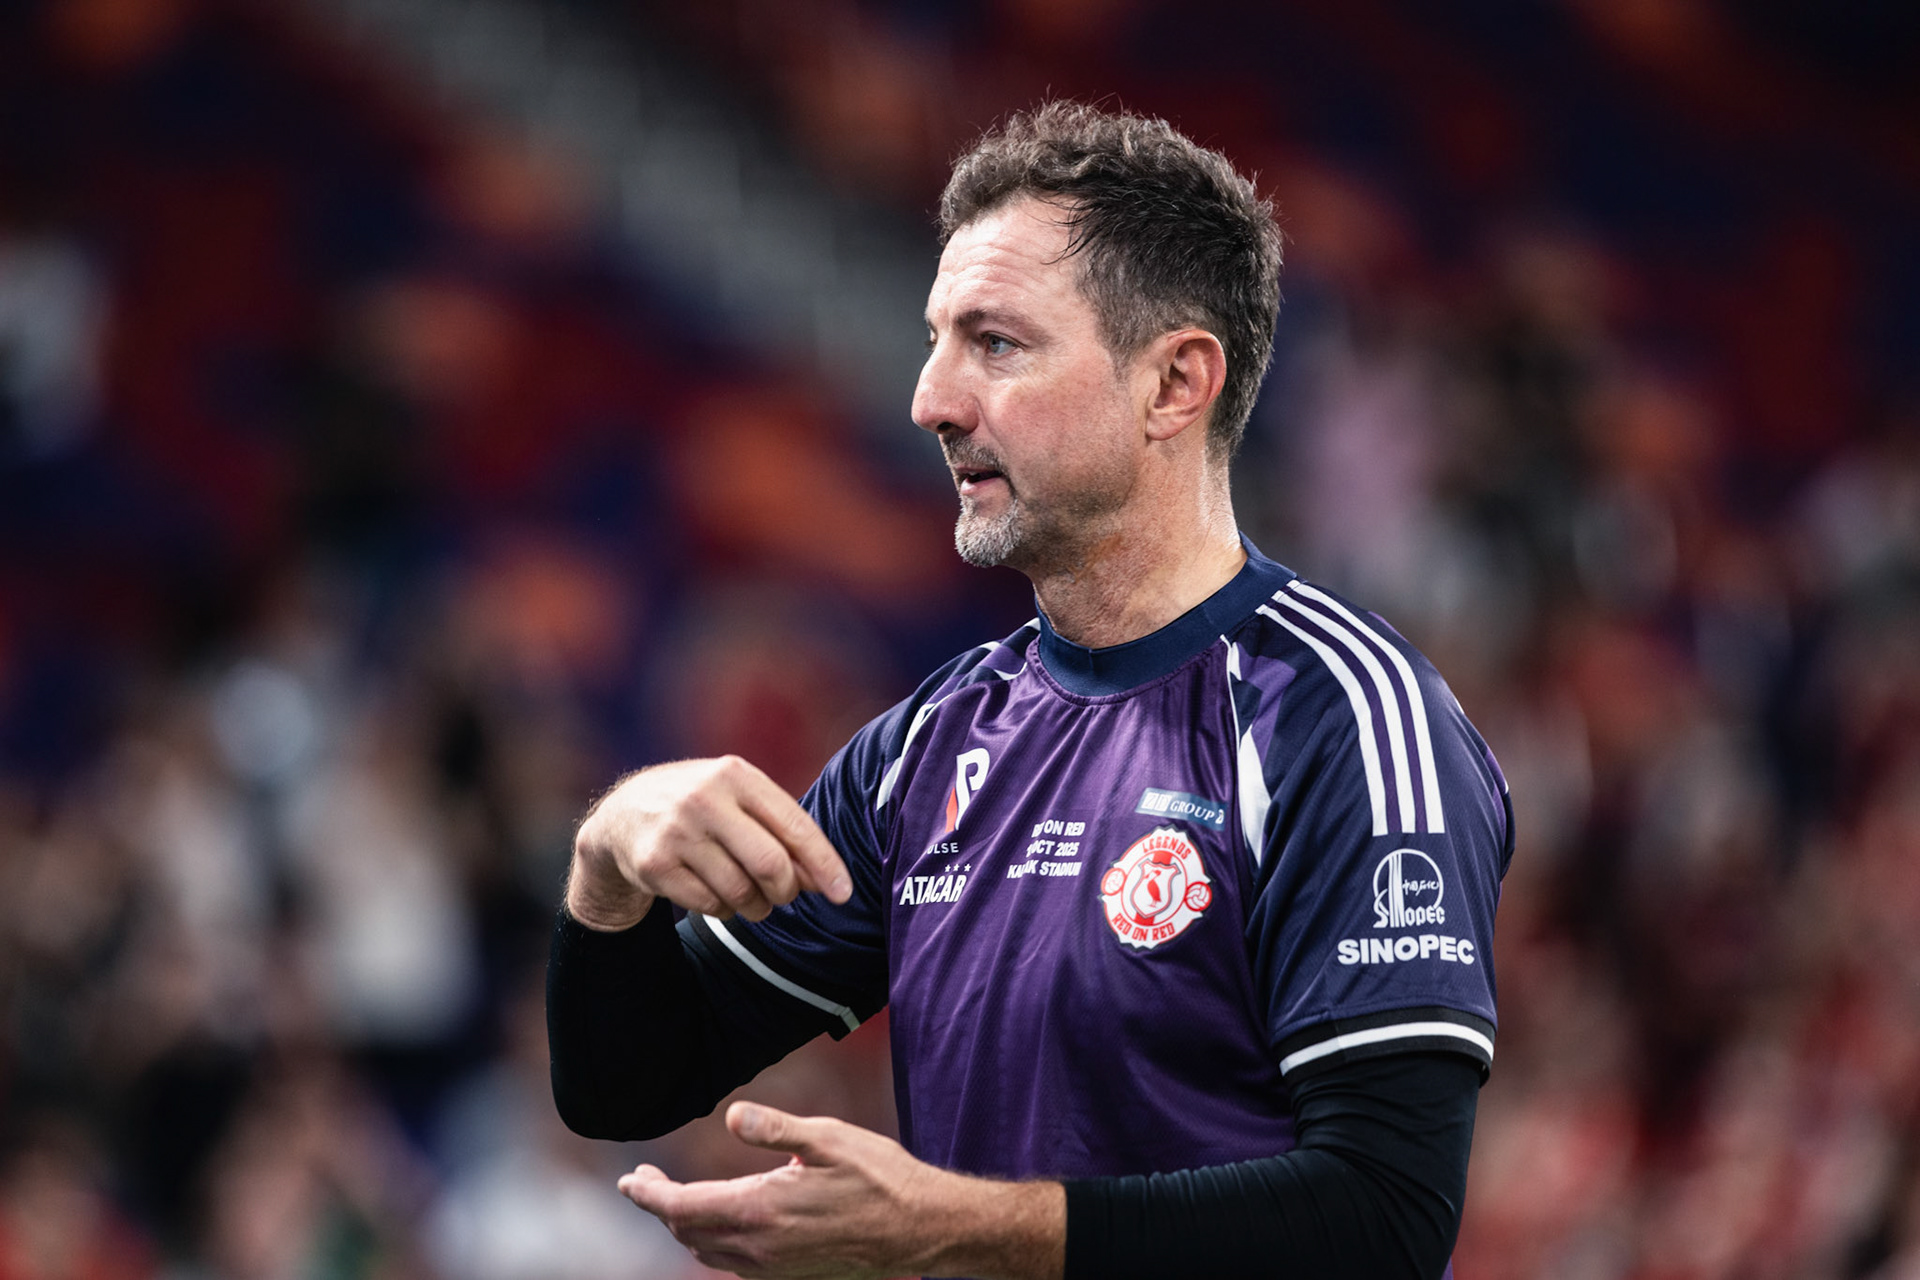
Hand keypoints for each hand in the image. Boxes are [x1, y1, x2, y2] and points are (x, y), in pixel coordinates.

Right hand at [568, 757, 852, 930]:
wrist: (623, 815)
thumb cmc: (703, 808)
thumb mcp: (739, 800)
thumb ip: (781, 831)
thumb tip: (822, 880)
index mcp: (736, 774)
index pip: (794, 826)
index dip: (824, 865)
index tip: (843, 895)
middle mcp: (704, 798)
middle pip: (770, 865)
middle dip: (785, 891)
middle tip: (782, 896)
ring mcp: (675, 831)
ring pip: (740, 892)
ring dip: (755, 906)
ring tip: (749, 897)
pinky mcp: (653, 864)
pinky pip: (710, 906)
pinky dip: (723, 910)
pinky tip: (715, 895)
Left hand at [619, 1103, 1063, 1279]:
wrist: (920, 1229)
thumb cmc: (879, 1178)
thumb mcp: (827, 1138)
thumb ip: (775, 1129)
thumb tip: (731, 1116)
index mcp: (760, 1212)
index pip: (681, 1208)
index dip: (648, 1196)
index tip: (629, 1181)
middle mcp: (759, 1250)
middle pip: (688, 1233)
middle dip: (663, 1207)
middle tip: (650, 1180)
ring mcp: (774, 1268)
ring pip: (709, 1252)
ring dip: (687, 1226)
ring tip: (681, 1197)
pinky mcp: (791, 1275)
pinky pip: (735, 1263)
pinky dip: (716, 1240)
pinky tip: (727, 1219)